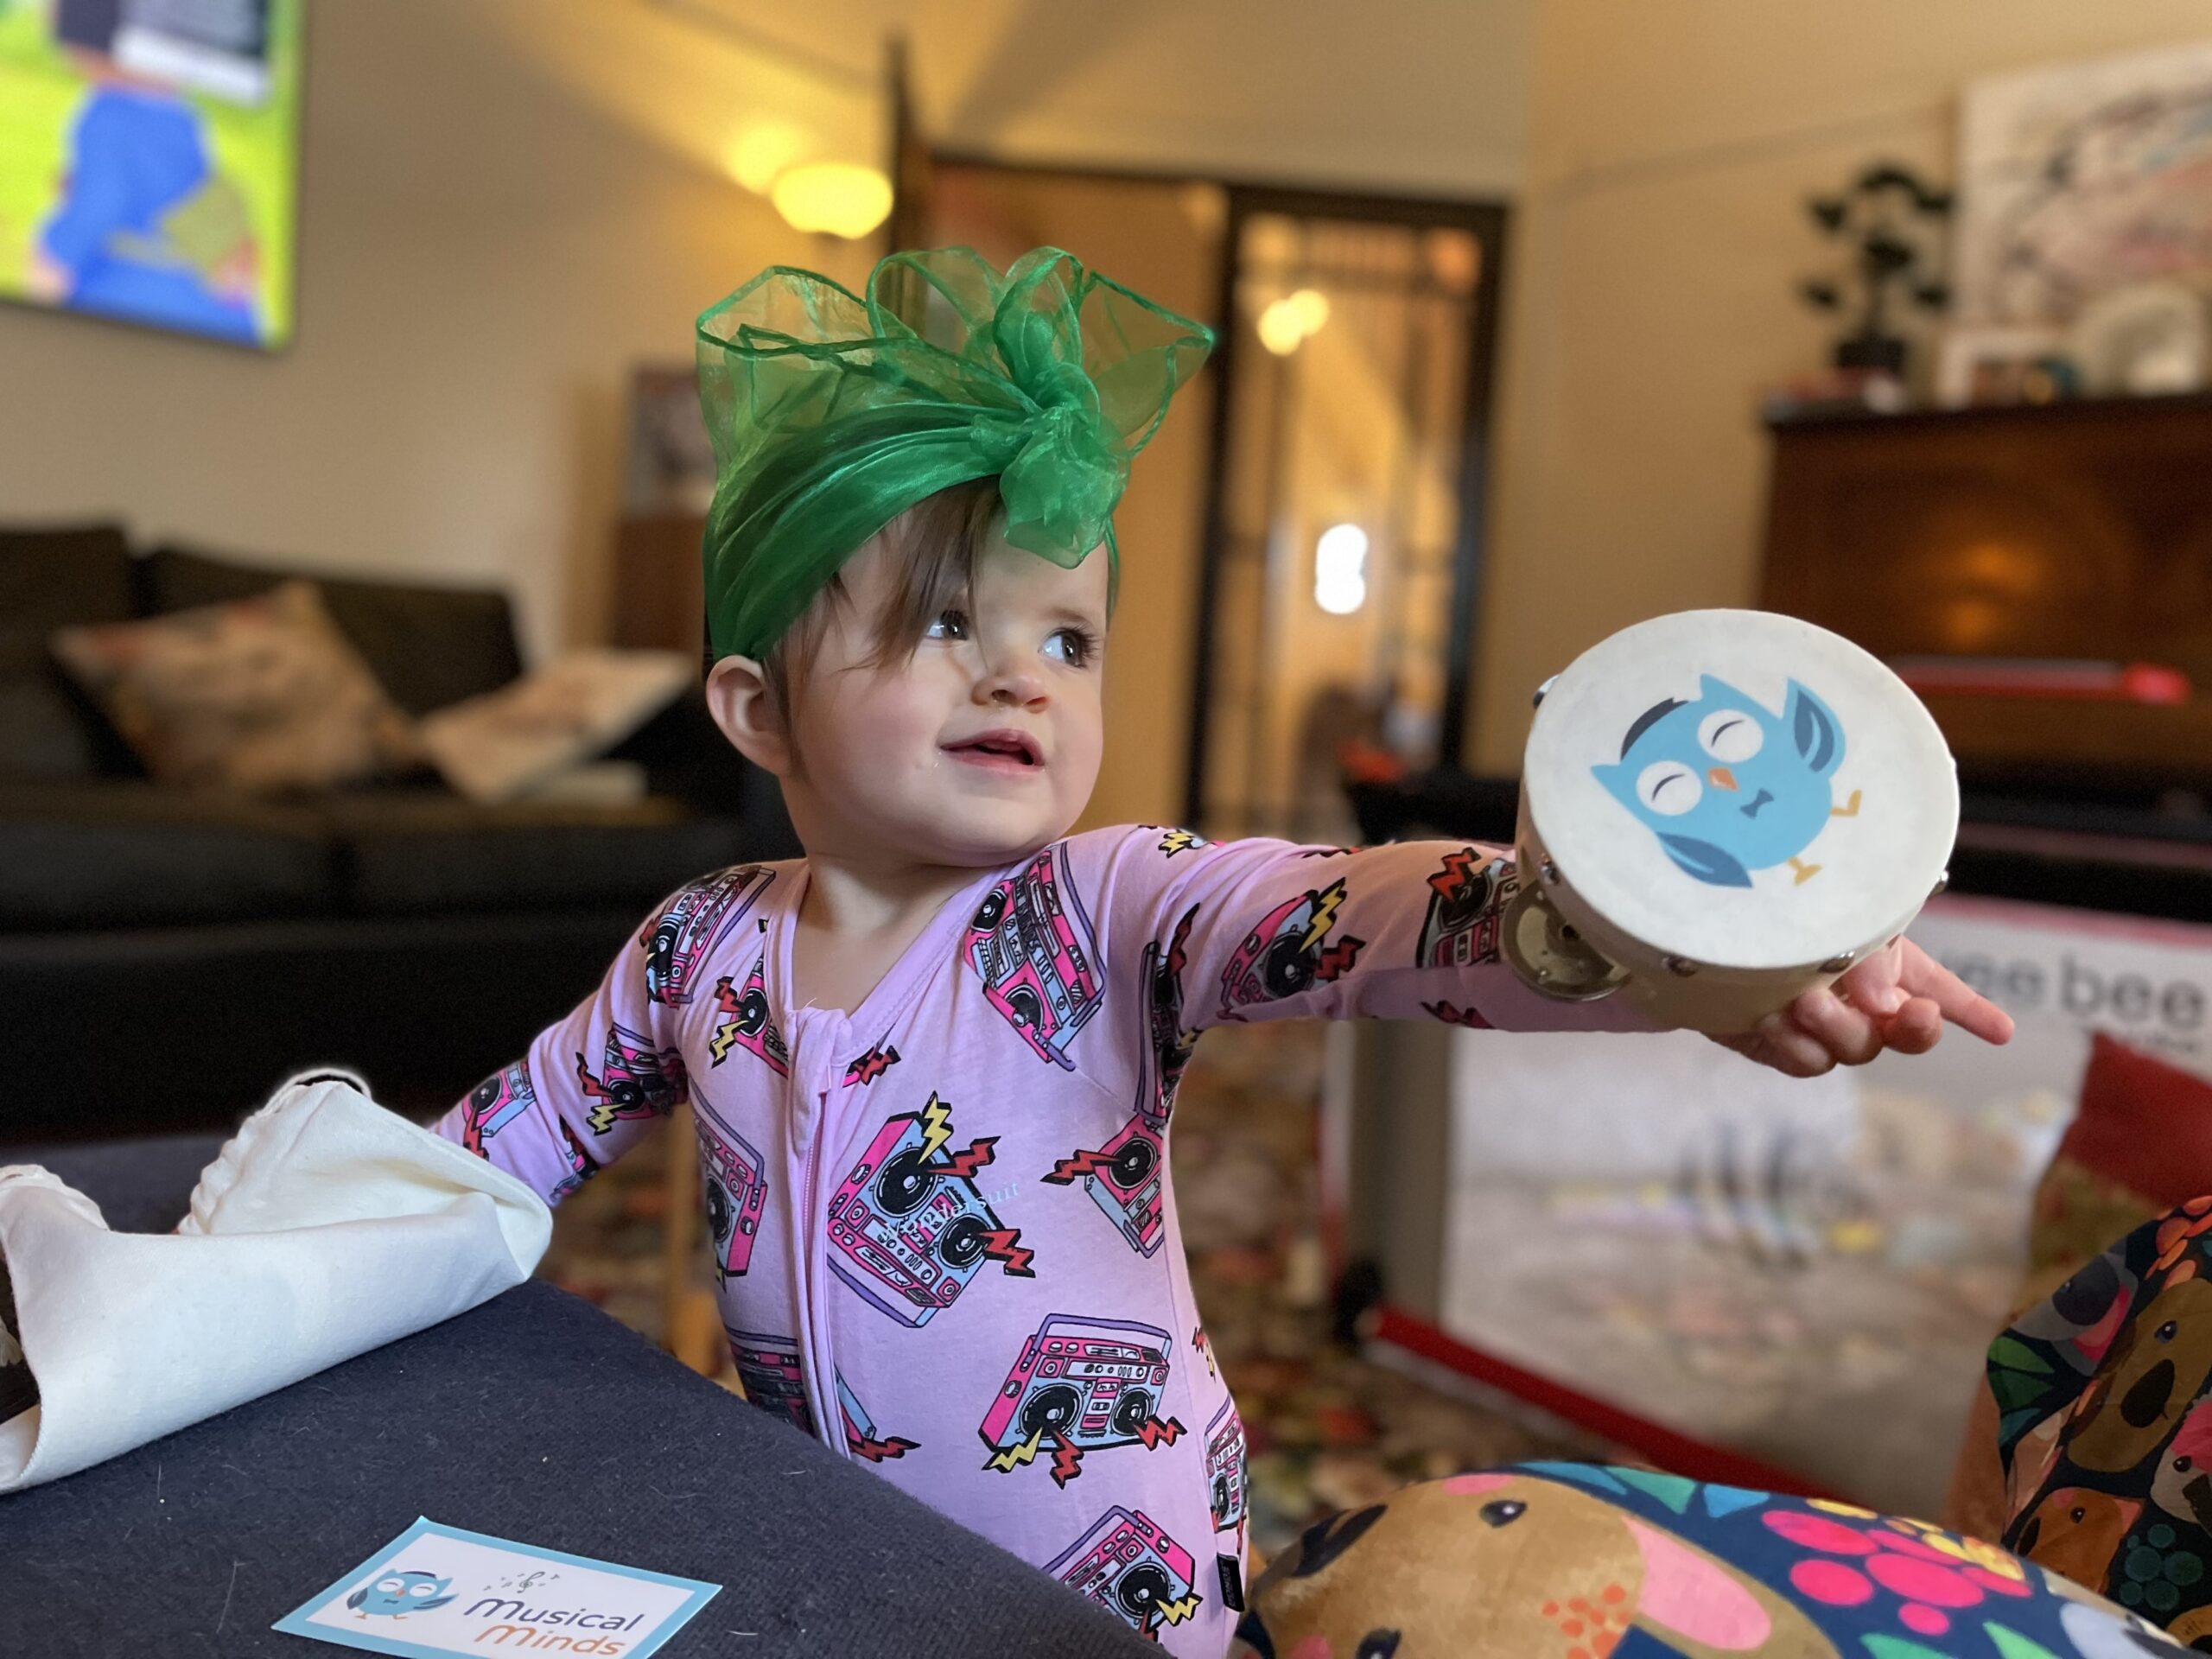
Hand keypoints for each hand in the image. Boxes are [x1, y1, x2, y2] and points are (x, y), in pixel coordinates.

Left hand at [1710, 937, 2013, 1077]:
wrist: (1700, 934)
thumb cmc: (1778, 916)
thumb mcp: (1841, 925)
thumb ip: (1875, 961)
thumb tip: (1885, 1006)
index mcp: (1887, 964)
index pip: (1941, 991)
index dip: (1972, 1012)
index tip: (2002, 1033)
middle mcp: (1863, 1001)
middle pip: (1909, 1035)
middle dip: (1916, 1030)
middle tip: (1901, 1016)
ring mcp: (1824, 1028)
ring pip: (1856, 1049)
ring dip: (1837, 1027)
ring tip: (1806, 1000)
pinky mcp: (1783, 1046)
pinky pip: (1807, 1062)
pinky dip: (1794, 1043)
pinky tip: (1772, 1019)